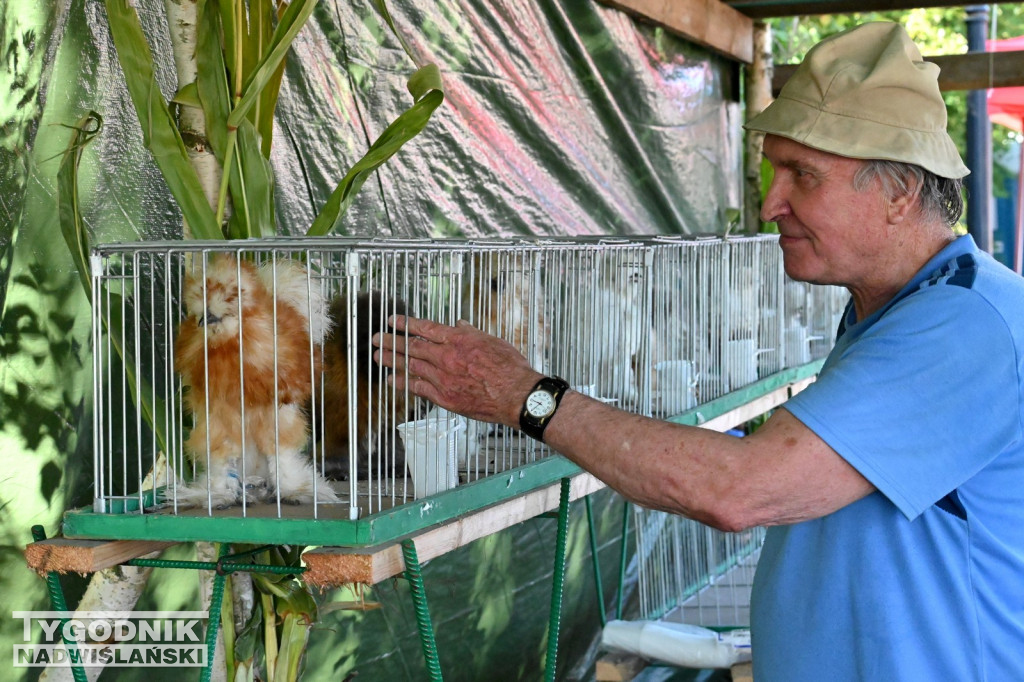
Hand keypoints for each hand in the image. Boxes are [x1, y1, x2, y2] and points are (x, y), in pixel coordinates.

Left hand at [373, 316, 543, 426]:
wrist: (517, 395)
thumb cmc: (510, 368)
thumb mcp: (492, 341)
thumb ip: (471, 333)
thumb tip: (458, 325)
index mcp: (458, 340)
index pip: (425, 328)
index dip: (406, 324)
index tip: (392, 321)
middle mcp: (446, 357)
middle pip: (412, 347)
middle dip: (391, 342)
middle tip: (375, 339)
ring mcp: (443, 378)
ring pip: (410, 367)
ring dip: (392, 361)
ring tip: (377, 357)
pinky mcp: (445, 397)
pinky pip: (418, 389)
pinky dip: (404, 384)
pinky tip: (392, 381)